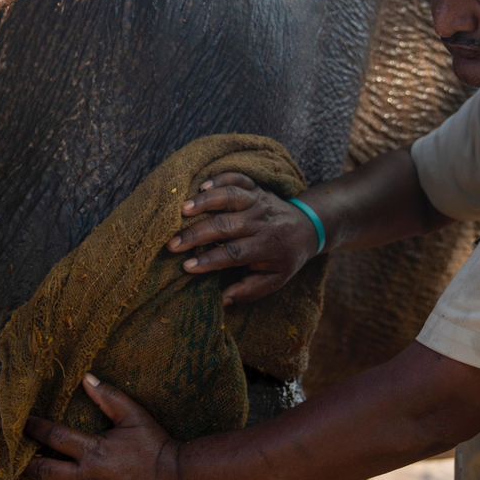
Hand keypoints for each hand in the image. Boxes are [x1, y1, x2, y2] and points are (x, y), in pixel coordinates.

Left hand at [24, 374, 187, 479]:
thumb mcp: (134, 416)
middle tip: (15, 455)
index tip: (21, 423)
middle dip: (27, 462)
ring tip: (34, 472)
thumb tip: (86, 378)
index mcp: (94, 450)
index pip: (54, 438)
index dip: (35, 429)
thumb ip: (109, 397)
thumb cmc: (156, 445)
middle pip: (45, 471)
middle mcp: (88, 476)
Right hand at [167, 173, 318, 305]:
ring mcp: (258, 201)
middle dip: (197, 235)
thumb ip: (249, 290)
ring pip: (231, 197)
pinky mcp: (255, 187)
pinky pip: (238, 178)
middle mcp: (261, 221)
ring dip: (206, 202)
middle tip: (173, 244)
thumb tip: (222, 301)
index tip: (187, 266)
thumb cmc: (284, 257)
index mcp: (266, 246)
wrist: (307, 228)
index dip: (210, 260)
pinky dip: (220, 178)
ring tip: (183, 210)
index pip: (234, 253)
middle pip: (226, 225)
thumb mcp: (274, 280)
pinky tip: (202, 186)